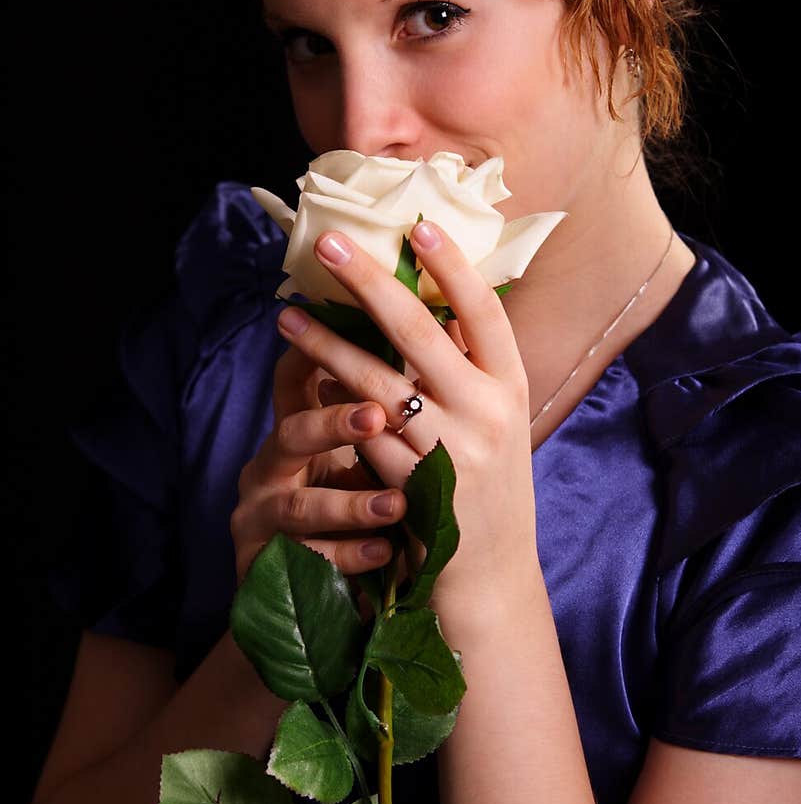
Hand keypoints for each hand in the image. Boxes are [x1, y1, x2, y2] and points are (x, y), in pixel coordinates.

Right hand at [230, 337, 407, 585]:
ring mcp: (259, 520)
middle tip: (375, 415)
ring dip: (349, 503)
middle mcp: (267, 469)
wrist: (315, 605)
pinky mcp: (260, 570)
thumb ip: (380, 410)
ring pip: (298, 506)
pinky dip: (347, 557)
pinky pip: (305, 562)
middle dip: (332, 424)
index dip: (316, 353)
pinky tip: (383, 552)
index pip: (294, 382)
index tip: (353, 329)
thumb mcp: (363, 458)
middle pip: (290, 434)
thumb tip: (440, 333)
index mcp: (293, 434)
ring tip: (396, 504)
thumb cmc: (353, 510)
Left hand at [275, 222, 541, 616]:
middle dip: (370, 283)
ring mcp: (450, 453)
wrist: (488, 577)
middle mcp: (487, 414)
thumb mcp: (495, 421)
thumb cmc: (485, 485)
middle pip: (420, 333)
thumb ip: (466, 369)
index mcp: (511, 387)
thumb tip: (426, 299)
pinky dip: (330, 406)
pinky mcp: (411, 489)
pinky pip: (361, 436)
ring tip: (287, 317)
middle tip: (329, 244)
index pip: (485, 312)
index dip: (454, 266)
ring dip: (326, 345)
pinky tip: (302, 381)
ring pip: (376, 384)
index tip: (417, 225)